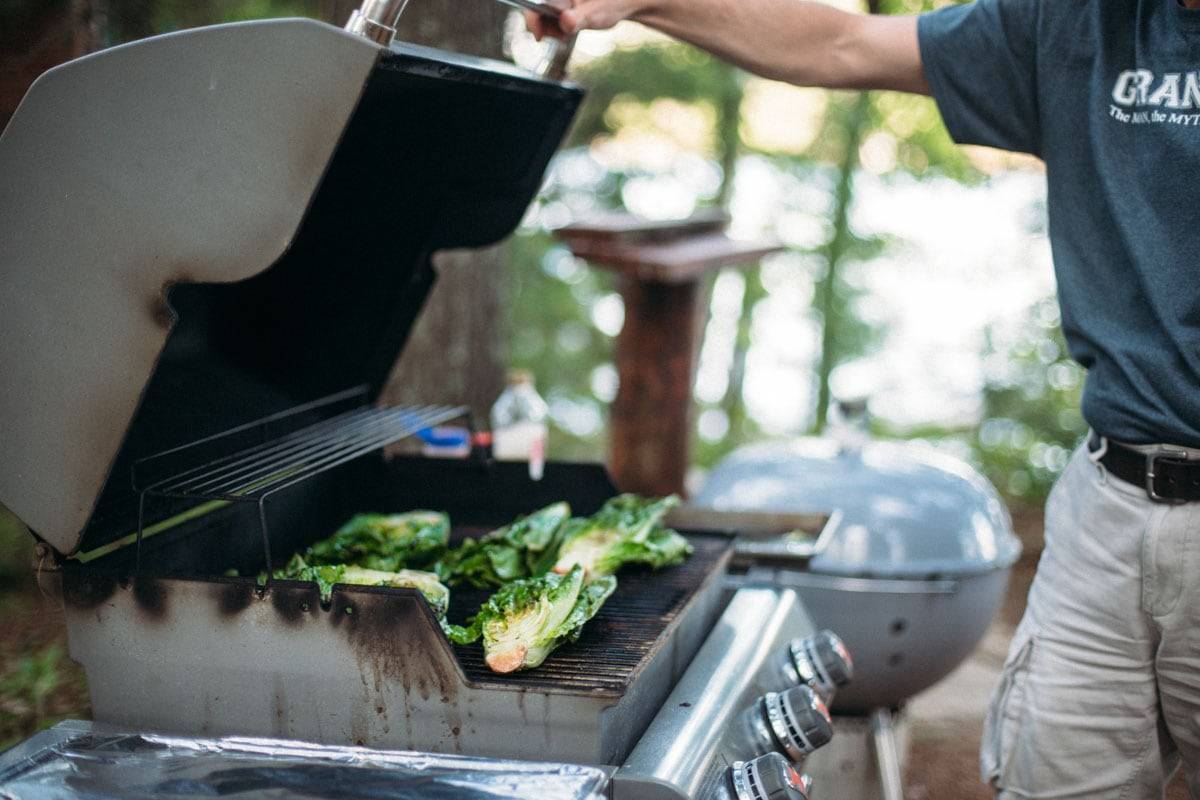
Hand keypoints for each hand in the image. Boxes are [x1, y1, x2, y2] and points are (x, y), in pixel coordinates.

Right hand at [524, 0, 645, 39]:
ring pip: (543, 14)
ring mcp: (561, 1)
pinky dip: (558, 25)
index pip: (535, 2)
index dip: (532, 19)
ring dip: (552, 28)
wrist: (626, 2)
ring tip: (570, 31)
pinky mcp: (564, 5)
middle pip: (536, 9)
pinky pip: (552, 16)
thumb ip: (578, 19)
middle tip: (563, 35)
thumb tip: (566, 22)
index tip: (539, 36)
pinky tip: (571, 27)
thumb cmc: (614, 3)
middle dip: (545, 26)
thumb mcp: (595, 13)